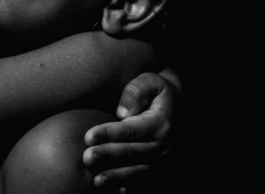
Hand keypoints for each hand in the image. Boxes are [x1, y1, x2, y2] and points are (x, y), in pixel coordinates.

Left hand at [82, 72, 179, 191]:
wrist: (177, 104)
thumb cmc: (156, 90)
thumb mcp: (149, 81)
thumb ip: (136, 91)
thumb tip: (121, 112)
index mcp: (161, 123)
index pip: (131, 130)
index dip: (109, 134)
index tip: (88, 137)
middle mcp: (165, 145)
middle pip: (132, 152)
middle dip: (108, 156)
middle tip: (86, 158)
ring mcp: (166, 160)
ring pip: (139, 171)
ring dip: (117, 176)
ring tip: (96, 180)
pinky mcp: (163, 168)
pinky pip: (148, 181)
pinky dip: (132, 187)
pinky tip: (117, 191)